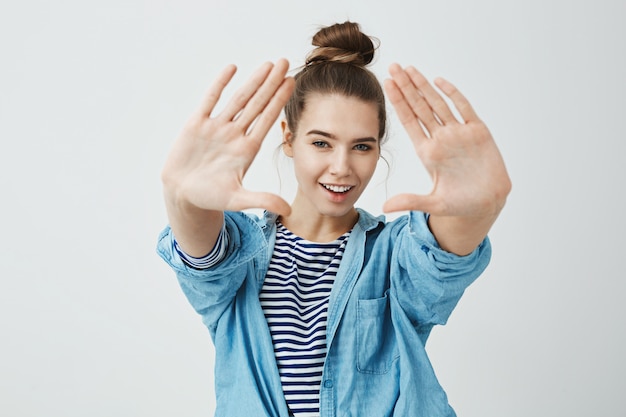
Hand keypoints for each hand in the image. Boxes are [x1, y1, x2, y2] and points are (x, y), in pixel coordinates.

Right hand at [162, 59, 294, 215]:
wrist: (182, 194)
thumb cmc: (210, 197)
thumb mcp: (238, 200)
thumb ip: (262, 200)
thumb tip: (288, 211)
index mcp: (247, 149)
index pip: (267, 120)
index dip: (279, 101)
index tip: (292, 83)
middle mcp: (235, 134)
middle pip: (257, 104)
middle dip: (272, 84)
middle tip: (287, 63)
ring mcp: (217, 128)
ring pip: (238, 99)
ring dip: (253, 81)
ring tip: (268, 64)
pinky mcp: (197, 125)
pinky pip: (210, 100)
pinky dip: (220, 85)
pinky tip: (232, 68)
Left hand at [383, 64, 510, 218]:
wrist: (487, 204)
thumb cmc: (460, 204)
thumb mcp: (433, 203)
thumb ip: (410, 201)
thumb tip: (385, 208)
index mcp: (428, 152)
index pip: (409, 121)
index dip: (398, 102)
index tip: (387, 84)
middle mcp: (441, 139)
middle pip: (420, 107)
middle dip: (406, 87)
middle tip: (393, 66)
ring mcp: (459, 134)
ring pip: (439, 103)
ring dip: (424, 86)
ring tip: (409, 69)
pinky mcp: (478, 132)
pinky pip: (464, 108)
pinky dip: (453, 94)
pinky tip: (440, 81)